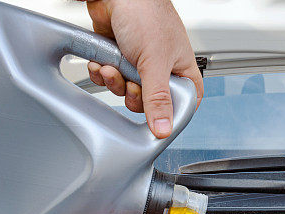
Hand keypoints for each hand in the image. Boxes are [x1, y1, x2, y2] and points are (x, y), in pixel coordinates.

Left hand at [83, 0, 202, 138]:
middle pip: (149, 104)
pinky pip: (110, 79)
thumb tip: (163, 129)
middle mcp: (162, 69)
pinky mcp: (120, 59)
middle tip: (129, 82)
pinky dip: (103, 73)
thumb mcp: (155, 62)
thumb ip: (157, 98)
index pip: (183, 105)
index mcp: (181, 70)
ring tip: (112, 65)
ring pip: (126, 92)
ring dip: (114, 81)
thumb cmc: (146, 13)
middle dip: (132, 94)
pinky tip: (102, 62)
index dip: (169, 115)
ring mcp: (139, 65)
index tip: (154, 119)